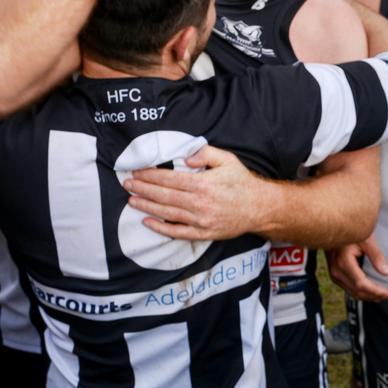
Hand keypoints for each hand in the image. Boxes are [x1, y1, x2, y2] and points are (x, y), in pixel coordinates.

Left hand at [125, 145, 260, 240]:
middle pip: (164, 196)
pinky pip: (178, 232)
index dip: (150, 175)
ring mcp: (201, 220)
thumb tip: (185, 158)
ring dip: (147, 206)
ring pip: (167, 213)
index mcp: (203, 184)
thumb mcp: (227, 160)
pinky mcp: (203, 233)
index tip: (137, 172)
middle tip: (127, 184)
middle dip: (143, 189)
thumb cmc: (241, 182)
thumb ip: (206, 154)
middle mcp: (200, 203)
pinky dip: (161, 228)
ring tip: (131, 200)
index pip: (169, 179)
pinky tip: (147, 222)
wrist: (260, 208)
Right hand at [326, 234, 387, 301]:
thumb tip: (386, 273)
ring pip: (353, 293)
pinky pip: (349, 288)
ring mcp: (334, 274)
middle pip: (358, 292)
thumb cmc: (350, 230)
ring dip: (370, 296)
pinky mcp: (335, 274)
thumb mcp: (366, 239)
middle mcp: (337, 271)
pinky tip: (373, 291)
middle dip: (377, 296)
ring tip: (385, 295)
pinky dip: (363, 292)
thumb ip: (376, 256)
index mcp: (343, 262)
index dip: (379, 292)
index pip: (362, 285)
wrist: (332, 226)